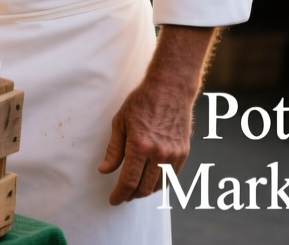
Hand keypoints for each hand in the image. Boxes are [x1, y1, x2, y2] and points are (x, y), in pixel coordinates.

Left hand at [97, 24, 212, 205]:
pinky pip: (172, 178)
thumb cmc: (142, 102)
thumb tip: (104, 170)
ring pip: (159, 186)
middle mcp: (159, 153)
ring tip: (135, 188)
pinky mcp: (183, 153)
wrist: (171, 89)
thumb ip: (114, 150)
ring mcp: (173, 154)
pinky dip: (160, 184)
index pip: (129, 181)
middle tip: (122, 195)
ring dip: (146, 191)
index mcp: (140, 146)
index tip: (113, 200)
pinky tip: (151, 180)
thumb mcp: (120, 123)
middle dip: (131, 196)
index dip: (119, 195)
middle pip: (144, 188)